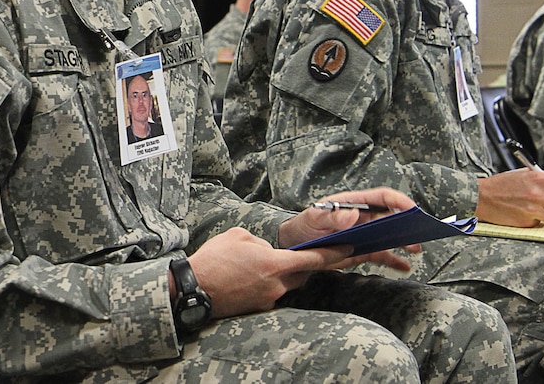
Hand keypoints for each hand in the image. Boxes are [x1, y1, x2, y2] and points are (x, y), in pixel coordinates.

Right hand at [187, 227, 355, 318]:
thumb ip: (262, 241)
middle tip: (309, 253)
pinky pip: (270, 291)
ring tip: (260, 263)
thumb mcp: (239, 236)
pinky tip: (248, 275)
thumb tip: (268, 251)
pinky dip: (266, 282)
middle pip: (302, 273)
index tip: (350, 250)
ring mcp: (267, 299)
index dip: (334, 254)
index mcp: (275, 264)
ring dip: (282, 272)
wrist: (192, 288)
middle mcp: (276, 285)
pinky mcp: (257, 307)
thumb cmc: (214, 259)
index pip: (314, 259)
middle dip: (306, 264)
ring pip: (285, 283)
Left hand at [277, 187, 418, 271]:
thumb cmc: (302, 226)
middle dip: (408, 222)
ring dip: (404, 241)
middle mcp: (363, 218)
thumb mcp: (312, 219)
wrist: (293, 247)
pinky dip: (394, 260)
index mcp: (354, 203)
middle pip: (391, 216)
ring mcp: (364, 235)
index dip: (399, 201)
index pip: (382, 197)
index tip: (411, 209)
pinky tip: (404, 266)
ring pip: (390, 236)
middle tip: (420, 230)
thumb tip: (353, 215)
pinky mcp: (362, 251)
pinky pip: (382, 255)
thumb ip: (330, 216)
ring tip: (415, 249)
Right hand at [476, 168, 543, 226]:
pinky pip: (540, 224)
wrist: (482, 196)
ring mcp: (532, 210)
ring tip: (541, 210)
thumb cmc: (501, 184)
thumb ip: (543, 179)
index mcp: (538, 179)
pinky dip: (536, 221)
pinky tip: (526, 213)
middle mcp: (538, 194)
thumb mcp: (524, 174)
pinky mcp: (526, 222)